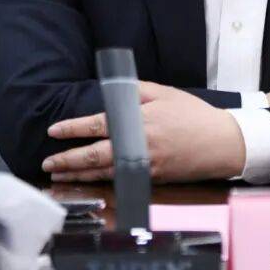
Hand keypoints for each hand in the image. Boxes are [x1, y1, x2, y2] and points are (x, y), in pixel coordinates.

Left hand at [42, 82, 245, 182]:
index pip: (97, 125)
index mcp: (138, 121)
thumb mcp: (164, 93)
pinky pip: (120, 180)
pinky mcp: (152, 179)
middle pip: (95, 155)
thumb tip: (111, 88)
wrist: (222, 143)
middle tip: (48, 162)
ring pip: (104, 172)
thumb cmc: (193, 115)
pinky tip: (88, 182)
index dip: (73, 129)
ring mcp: (144, 165)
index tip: (54, 131)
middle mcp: (138, 146)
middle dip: (68, 160)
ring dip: (79, 175)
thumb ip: (135, 90)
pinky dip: (101, 182)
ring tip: (59, 176)